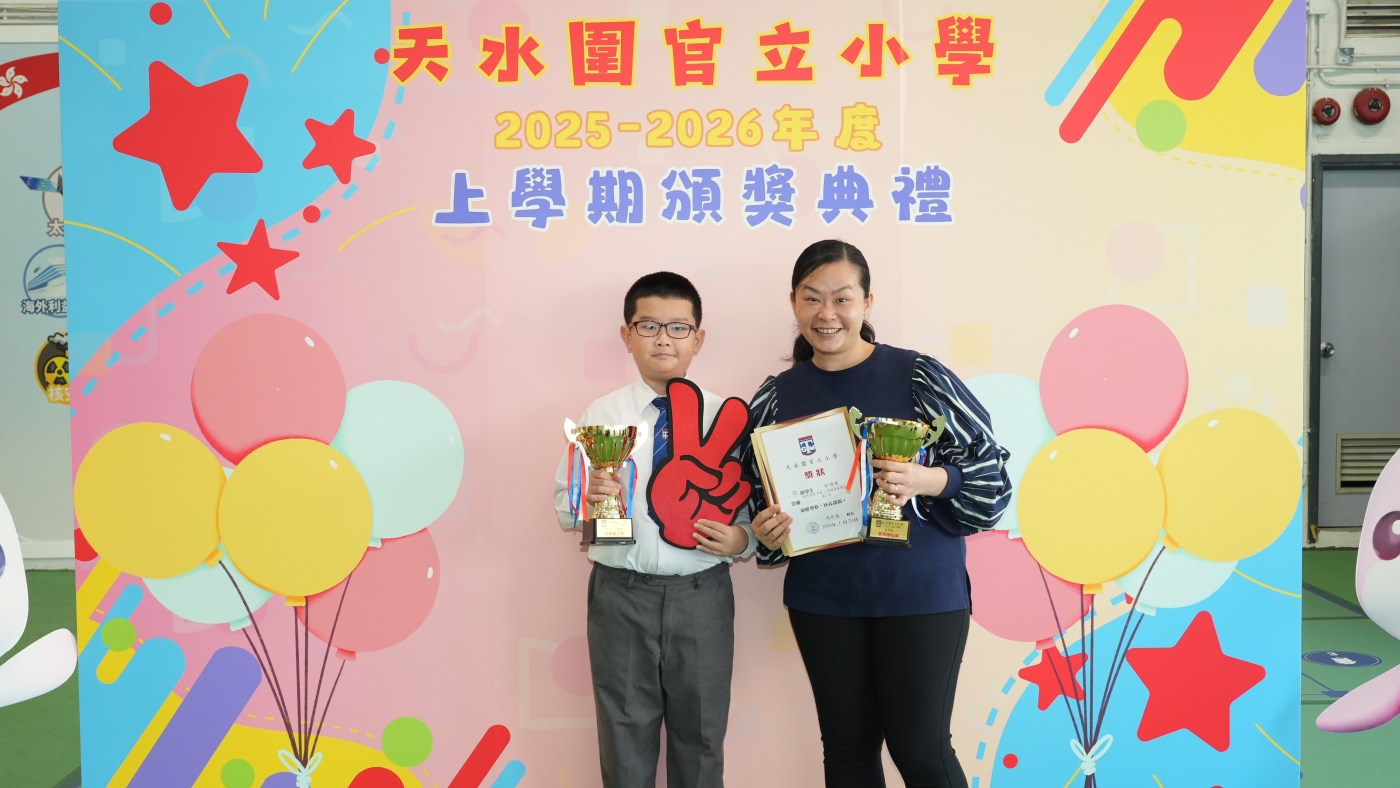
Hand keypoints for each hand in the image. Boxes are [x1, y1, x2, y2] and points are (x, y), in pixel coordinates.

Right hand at [586, 468, 621, 502]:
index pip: (602, 474)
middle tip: (618, 489)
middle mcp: (590, 481)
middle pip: (602, 482)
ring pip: (599, 488)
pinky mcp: (588, 497)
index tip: (618, 483)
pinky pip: (593, 497)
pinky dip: (600, 497)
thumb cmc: (605, 487)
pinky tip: (606, 497)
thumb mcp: (610, 481)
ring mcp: (589, 489)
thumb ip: (615, 478)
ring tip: (615, 492)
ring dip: (609, 490)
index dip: (610, 478)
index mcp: (594, 474)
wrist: (599, 499)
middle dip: (612, 485)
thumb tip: (618, 476)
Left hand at [649, 380, 753, 548]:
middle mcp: (706, 458)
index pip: (686, 423)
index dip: (685, 403)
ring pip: (733, 469)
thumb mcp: (672, 480)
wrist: (678, 525)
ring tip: (705, 495)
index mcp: (686, 451)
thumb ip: (692, 470)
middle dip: (731, 418)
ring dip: (722, 484)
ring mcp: (721, 474)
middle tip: (737, 407)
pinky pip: (741, 488)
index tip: (680, 386)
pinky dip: (731, 497)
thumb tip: (715, 474)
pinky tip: (718, 503)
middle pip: (724, 431)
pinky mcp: (732, 493)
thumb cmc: (668, 500)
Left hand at [693, 519, 749, 556]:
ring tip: (694, 535)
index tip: (699, 521)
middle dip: (702, 529)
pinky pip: (712, 552)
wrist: (745, 544)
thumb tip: (707, 524)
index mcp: (729, 531)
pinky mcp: (722, 554)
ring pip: (710, 544)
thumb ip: (721, 527)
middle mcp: (726, 540)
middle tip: (695, 525)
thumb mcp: (731, 527)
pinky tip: (697, 546)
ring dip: (701, 540)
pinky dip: (704, 549)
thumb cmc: (737, 532)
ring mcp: (724, 549)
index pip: (716, 526)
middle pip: (712, 534)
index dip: (707, 523)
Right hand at [752, 504, 791, 551]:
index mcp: (755, 524)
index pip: (761, 517)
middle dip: (777, 519)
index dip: (769, 511)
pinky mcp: (771, 546)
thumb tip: (779, 506)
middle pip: (767, 526)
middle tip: (786, 514)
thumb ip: (769, 514)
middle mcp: (758, 533)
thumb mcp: (764, 519)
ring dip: (782, 526)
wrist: (762, 538)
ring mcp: (765, 541)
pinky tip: (788, 529)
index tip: (778, 506)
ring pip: (773, 534)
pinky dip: (784, 535)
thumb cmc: (764, 525)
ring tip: (789, 520)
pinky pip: (778, 541)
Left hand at [871, 460, 947, 507]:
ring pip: (891, 489)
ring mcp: (906, 489)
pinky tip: (887, 496)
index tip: (872, 462)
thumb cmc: (916, 471)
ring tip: (879, 482)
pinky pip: (899, 502)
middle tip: (878, 474)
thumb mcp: (908, 464)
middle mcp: (906, 479)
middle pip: (889, 477)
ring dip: (882, 485)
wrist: (929, 481)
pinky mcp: (907, 497)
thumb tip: (879, 469)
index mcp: (906, 468)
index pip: (889, 465)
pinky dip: (891, 501)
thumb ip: (895, 466)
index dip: (879, 463)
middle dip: (881, 475)